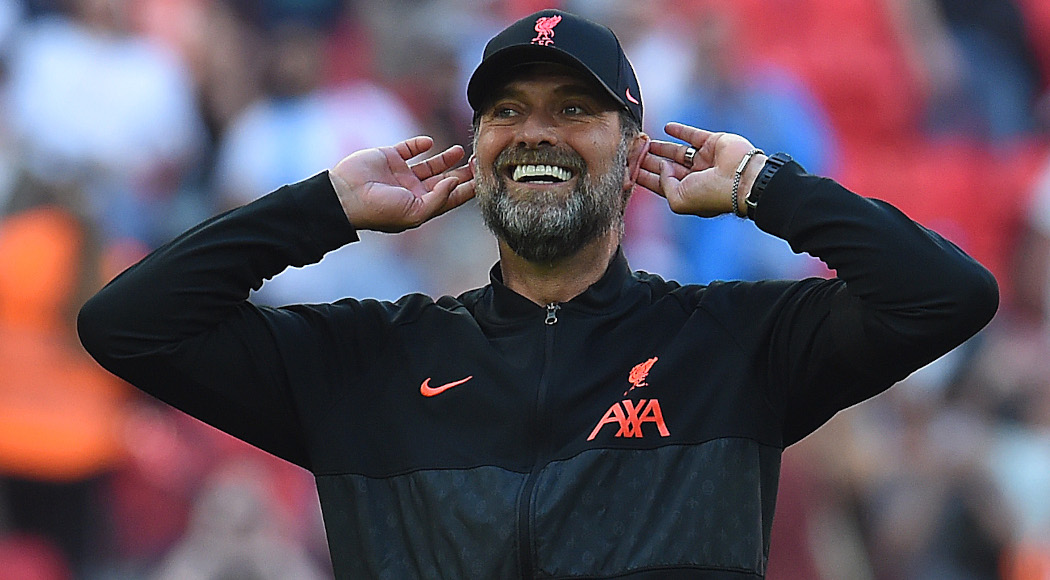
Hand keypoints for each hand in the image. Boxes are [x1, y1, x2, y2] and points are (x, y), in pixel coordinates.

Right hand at [329, 136, 474, 232]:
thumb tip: (454, 182)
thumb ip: (438, 198)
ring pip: (429, 164)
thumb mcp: (415, 212)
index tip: (484, 178)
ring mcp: (401, 174)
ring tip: (460, 150)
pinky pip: (408, 149)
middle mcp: (413, 191)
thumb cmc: (379, 210)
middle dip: (461, 173)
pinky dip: (419, 144)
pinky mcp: (390, 157)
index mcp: (420, 206)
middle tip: (477, 161)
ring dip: (445, 158)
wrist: (345, 196)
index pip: (450, 198)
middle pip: (444, 180)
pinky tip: (429, 142)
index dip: (467, 189)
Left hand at [637, 122, 765, 217]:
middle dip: (649, 160)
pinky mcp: (712, 143)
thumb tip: (662, 166)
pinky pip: (692, 135)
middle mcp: (695, 177)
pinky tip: (667, 127)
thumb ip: (664, 184)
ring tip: (645, 141)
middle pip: (666, 167)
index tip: (628, 169)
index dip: (645, 177)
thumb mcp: (678, 199)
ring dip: (661, 146)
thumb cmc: (711, 195)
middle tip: (632, 151)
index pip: (661, 184)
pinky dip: (680, 130)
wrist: (742, 180)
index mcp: (688, 193)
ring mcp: (704, 160)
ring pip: (677, 151)